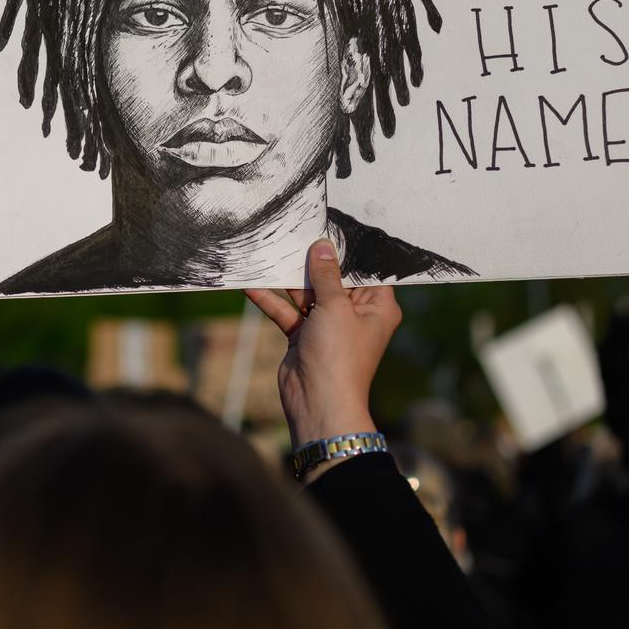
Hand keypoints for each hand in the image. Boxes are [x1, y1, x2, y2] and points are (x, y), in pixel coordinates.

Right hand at [247, 239, 402, 454]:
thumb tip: (322, 247)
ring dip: (289, 279)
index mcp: (377, 307)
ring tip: (271, 252)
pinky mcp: (304, 337)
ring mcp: (328, 326)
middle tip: (297, 230)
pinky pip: (288, 312)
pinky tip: (251, 286)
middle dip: (314, 261)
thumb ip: (326, 275)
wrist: (318, 402)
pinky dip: (271, 301)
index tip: (334, 225)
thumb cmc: (339, 356)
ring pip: (307, 294)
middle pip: (333, 279)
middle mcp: (354, 314)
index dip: (351, 250)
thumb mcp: (335, 307)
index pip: (367, 271)